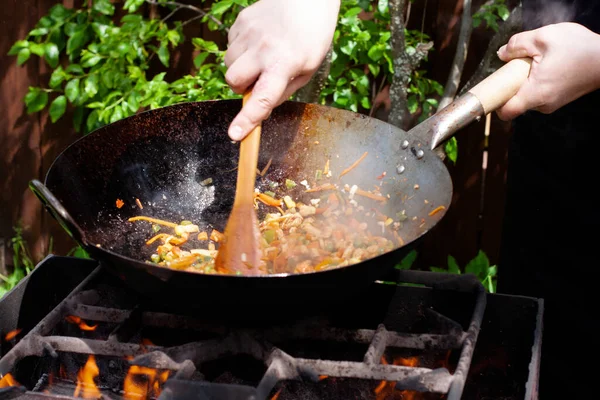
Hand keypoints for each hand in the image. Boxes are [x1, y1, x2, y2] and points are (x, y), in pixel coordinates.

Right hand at [224, 0, 340, 140]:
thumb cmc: (311, 38)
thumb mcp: (307, 70)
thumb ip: (283, 92)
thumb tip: (261, 109)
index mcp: (284, 64)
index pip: (262, 98)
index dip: (247, 119)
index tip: (234, 134)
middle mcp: (263, 49)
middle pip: (233, 81)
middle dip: (241, 87)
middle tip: (258, 81)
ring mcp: (249, 33)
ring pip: (229, 64)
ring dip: (241, 68)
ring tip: (261, 58)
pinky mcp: (241, 22)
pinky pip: (230, 46)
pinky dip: (241, 51)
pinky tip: (259, 43)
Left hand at [495, 22, 599, 120]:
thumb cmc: (580, 48)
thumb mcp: (543, 37)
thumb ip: (517, 45)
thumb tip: (502, 54)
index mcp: (535, 93)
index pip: (505, 112)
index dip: (494, 102)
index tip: (492, 88)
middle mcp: (543, 104)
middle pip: (514, 102)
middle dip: (511, 85)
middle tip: (517, 66)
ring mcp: (552, 104)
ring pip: (527, 97)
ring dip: (525, 82)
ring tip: (538, 63)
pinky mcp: (559, 99)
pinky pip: (539, 94)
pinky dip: (537, 82)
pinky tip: (547, 66)